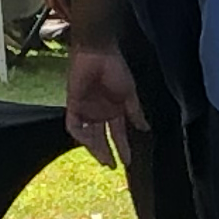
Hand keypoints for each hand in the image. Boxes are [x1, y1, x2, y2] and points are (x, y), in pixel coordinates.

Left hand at [63, 44, 144, 168]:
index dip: (123, 148)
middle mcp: (99, 113)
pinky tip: (87, 142)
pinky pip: (74, 125)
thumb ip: (135, 112)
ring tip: (103, 159)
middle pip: (101, 138)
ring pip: (88, 135)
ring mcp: (86, 109)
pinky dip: (79, 134)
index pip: (118, 134)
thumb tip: (146, 128)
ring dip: (94, 148)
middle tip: (112, 165)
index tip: (128, 162)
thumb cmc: (116, 68)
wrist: (98, 53)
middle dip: (106, 153)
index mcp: (114, 110)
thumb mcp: (129, 94)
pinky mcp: (73, 104)